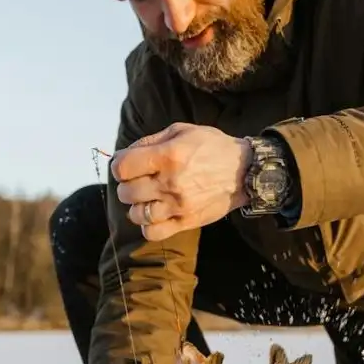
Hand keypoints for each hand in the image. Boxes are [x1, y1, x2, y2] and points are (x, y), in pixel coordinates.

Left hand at [111, 123, 251, 241]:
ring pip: (137, 214)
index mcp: (168, 156)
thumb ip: (151, 141)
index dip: (119, 166)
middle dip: (127, 185)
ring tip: (147, 199)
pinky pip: (153, 233)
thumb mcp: (182, 131)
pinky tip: (154, 216)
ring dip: (136, 206)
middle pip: (126, 192)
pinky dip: (147, 226)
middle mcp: (170, 183)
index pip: (122, 168)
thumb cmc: (212, 147)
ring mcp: (178, 206)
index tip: (127, 166)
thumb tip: (125, 154)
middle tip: (138, 181)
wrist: (244, 172)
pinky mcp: (186, 222)